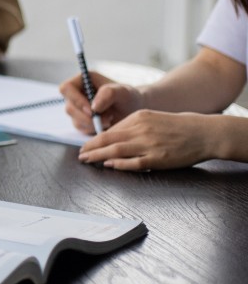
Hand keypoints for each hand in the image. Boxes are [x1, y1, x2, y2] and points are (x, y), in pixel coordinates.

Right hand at [59, 71, 143, 133]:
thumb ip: (108, 94)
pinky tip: (107, 125)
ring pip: (75, 120)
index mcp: (82, 80)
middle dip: (87, 117)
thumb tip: (93, 107)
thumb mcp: (123, 92)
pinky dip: (94, 130)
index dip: (76, 100)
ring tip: (110, 120)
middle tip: (107, 120)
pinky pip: (81, 129)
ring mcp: (77, 108)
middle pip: (69, 108)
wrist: (133, 109)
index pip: (66, 88)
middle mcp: (76, 94)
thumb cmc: (128, 96)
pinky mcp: (81, 121)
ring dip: (92, 124)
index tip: (92, 110)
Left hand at [78, 110, 217, 170]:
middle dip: (91, 148)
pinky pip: (133, 163)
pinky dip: (119, 164)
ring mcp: (149, 144)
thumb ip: (133, 126)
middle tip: (80, 155)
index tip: (86, 146)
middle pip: (108, 139)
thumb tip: (112, 138)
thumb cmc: (178, 126)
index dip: (95, 139)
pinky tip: (109, 165)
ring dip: (98, 156)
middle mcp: (141, 129)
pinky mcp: (157, 158)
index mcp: (139, 117)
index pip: (110, 130)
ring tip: (87, 160)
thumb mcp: (152, 118)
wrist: (204, 133)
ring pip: (116, 150)